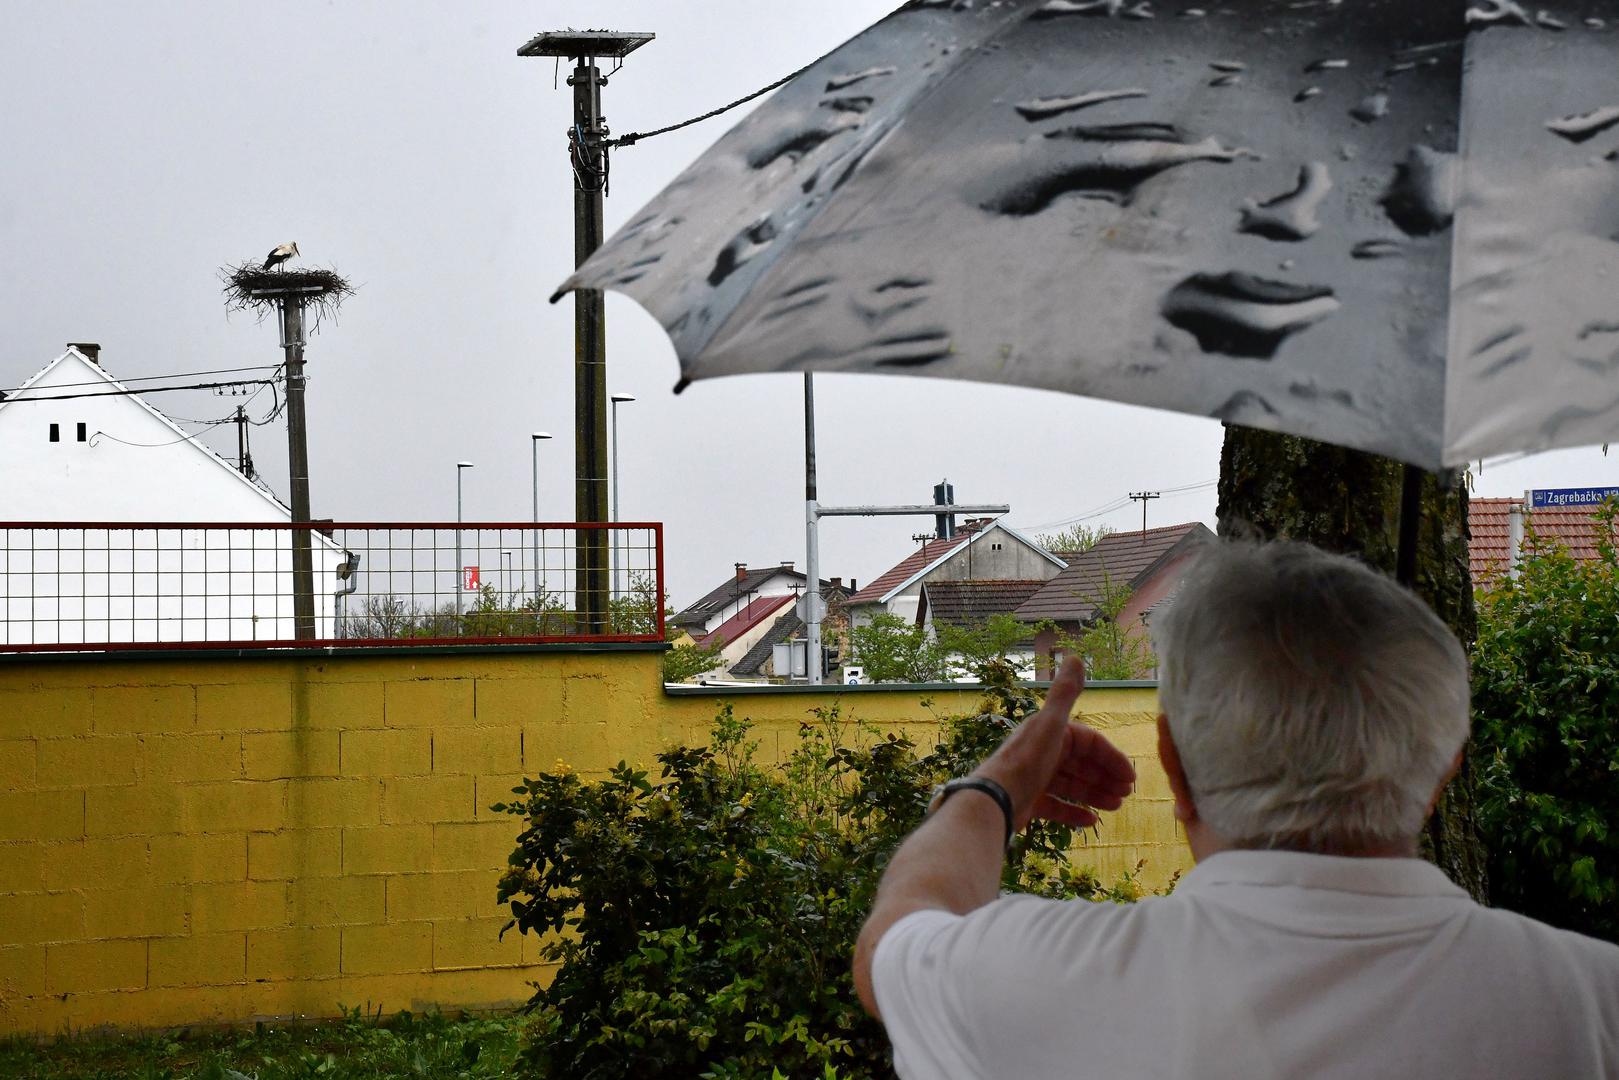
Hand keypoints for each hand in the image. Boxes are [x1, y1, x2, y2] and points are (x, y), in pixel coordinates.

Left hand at [973, 657, 1135, 831]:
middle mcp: (1042, 752)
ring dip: (1095, 794)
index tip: (1131, 777)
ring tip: (1115, 806)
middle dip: (1105, 776)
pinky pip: (1056, 806)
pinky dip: (1074, 812)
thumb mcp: (1051, 724)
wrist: (995, 799)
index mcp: (1050, 733)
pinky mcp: (1029, 802)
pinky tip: (1092, 822)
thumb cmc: (1027, 760)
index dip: (1111, 757)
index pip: (1089, 742)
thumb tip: (1076, 655)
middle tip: (1126, 794)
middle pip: (1081, 763)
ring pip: (1071, 784)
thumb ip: (1065, 692)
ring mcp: (1035, 779)